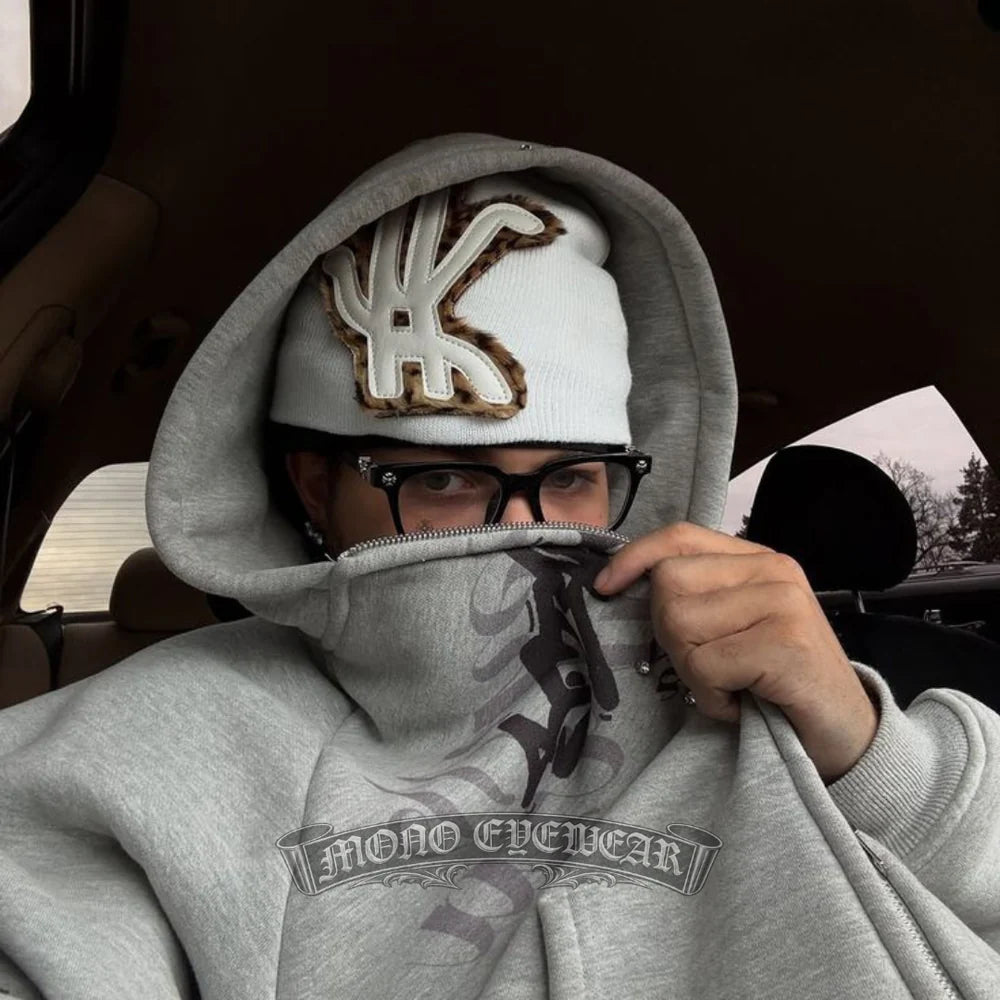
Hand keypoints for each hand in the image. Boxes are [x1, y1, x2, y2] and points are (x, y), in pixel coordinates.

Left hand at [592, 521, 879, 784]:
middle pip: (668, 585)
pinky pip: (707, 666)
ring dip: (694, 673)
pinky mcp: (786, 644)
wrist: (849, 736)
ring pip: (680, 625)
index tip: (604, 587)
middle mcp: (772, 571)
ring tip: (731, 685)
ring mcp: (782, 604)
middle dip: (672, 636)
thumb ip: (699, 598)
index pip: (680, 537)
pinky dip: (713, 698)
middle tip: (710, 666)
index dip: (634, 557)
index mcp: (757, 560)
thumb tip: (622, 585)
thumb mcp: (737, 628)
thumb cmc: (781, 683)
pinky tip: (743, 703)